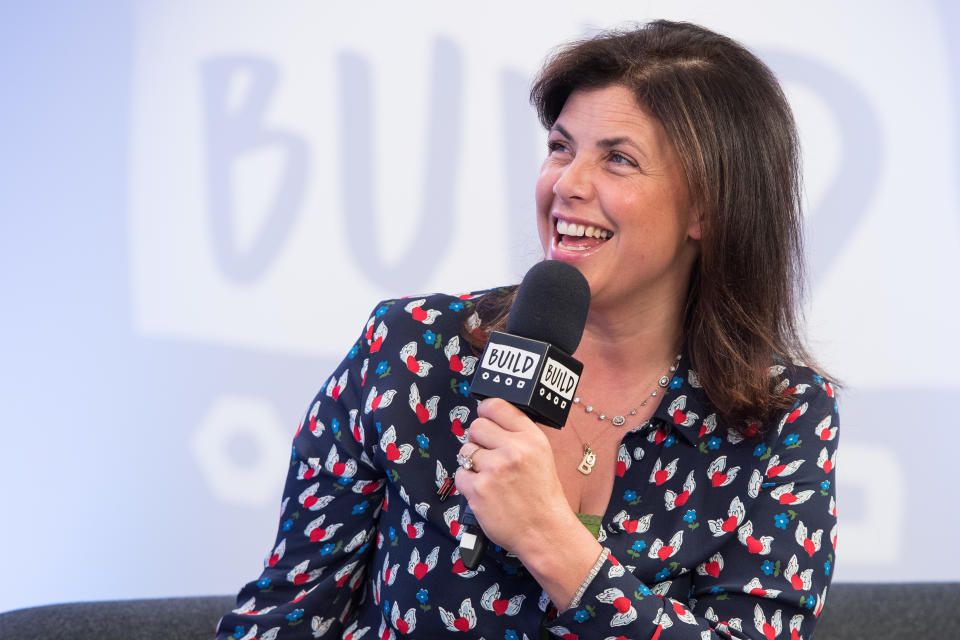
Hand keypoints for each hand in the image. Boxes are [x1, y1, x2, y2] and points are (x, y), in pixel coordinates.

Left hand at [454, 398, 577, 559]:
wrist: (544, 532)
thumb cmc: (542, 497)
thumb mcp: (542, 456)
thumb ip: (518, 436)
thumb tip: (492, 421)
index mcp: (531, 438)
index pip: (497, 406)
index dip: (486, 411)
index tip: (484, 417)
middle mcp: (513, 450)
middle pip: (476, 426)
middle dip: (478, 439)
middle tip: (488, 455)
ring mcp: (494, 470)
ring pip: (465, 451)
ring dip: (472, 463)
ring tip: (489, 476)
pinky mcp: (478, 490)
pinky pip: (460, 475)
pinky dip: (468, 483)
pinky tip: (485, 492)